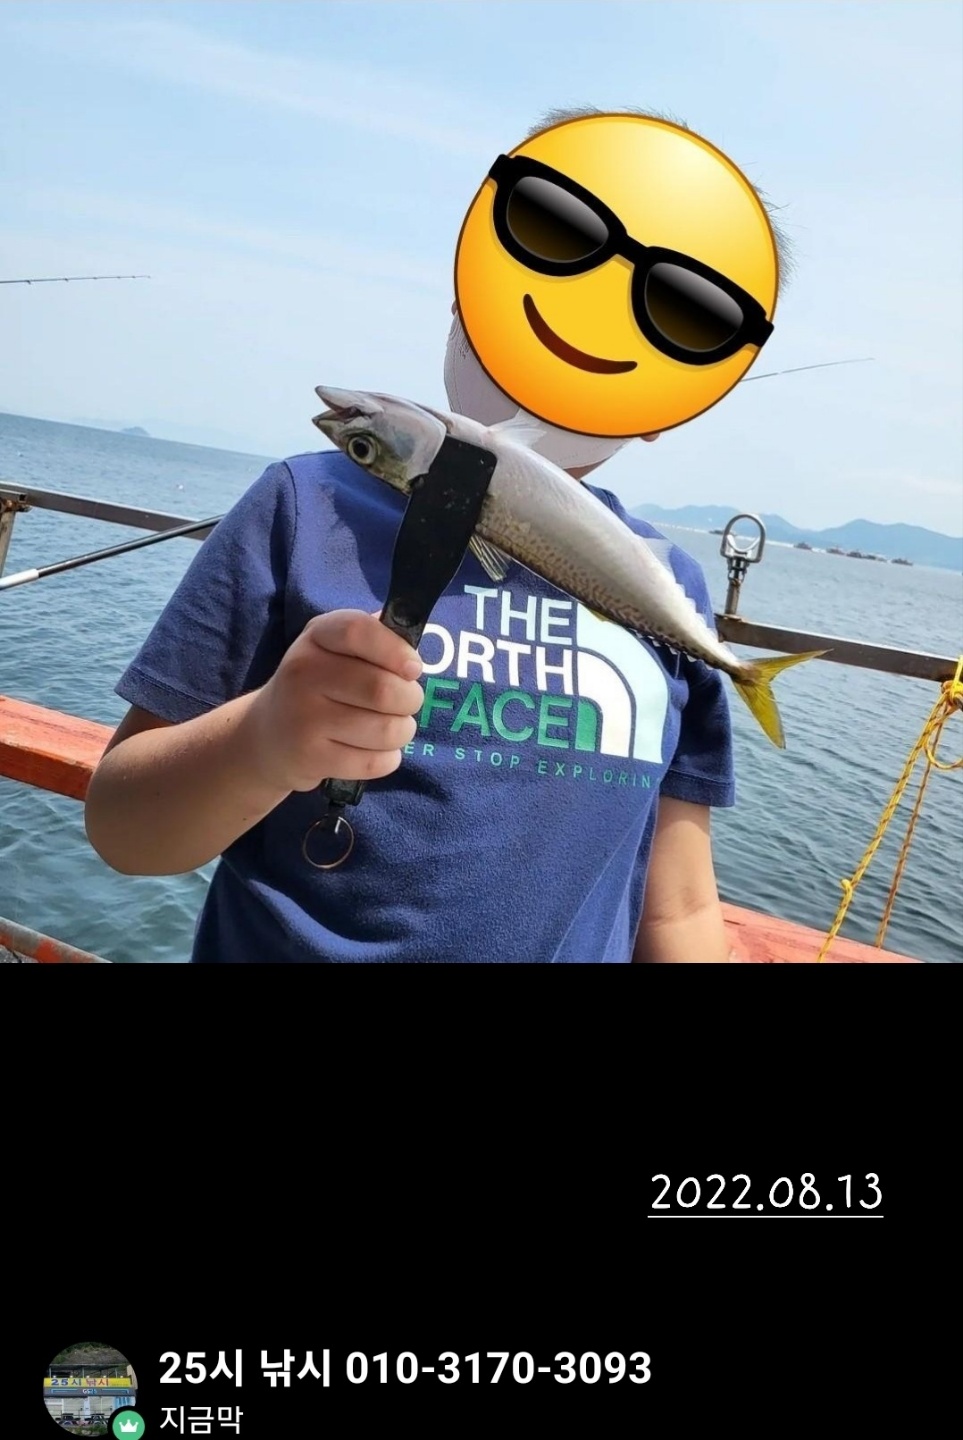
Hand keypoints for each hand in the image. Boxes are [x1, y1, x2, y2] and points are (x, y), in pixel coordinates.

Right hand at [246, 610, 423, 791]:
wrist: (269, 734)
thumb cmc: (318, 685)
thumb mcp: (334, 649)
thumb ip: (371, 639)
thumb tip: (408, 639)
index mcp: (316, 636)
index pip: (358, 630)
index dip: (395, 649)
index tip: (413, 669)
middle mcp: (303, 673)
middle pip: (382, 689)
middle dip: (410, 699)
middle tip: (405, 703)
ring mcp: (304, 718)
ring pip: (386, 730)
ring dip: (402, 731)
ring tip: (390, 727)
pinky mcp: (311, 758)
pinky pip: (374, 762)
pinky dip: (388, 758)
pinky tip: (374, 750)